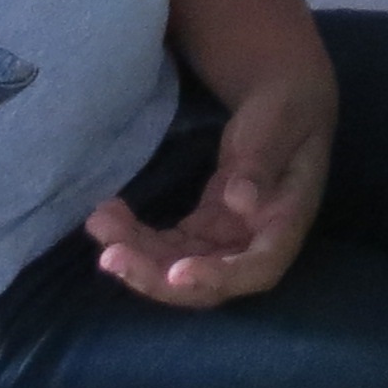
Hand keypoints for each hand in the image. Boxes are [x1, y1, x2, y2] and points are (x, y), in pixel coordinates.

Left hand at [86, 55, 334, 305]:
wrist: (283, 103)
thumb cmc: (287, 109)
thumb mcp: (279, 125)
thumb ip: (261, 163)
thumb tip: (241, 202)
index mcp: (287, 222)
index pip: (259, 267)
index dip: (218, 278)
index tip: (176, 274)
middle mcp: (256, 242)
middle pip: (208, 283)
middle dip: (156, 277)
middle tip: (111, 257)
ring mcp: (228, 239)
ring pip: (179, 268)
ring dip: (137, 256)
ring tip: (100, 224)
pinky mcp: (205, 230)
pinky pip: (167, 246)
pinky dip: (136, 238)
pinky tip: (109, 215)